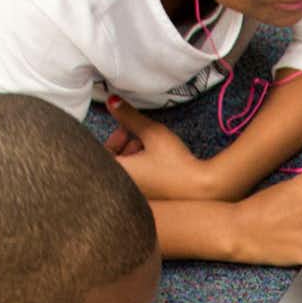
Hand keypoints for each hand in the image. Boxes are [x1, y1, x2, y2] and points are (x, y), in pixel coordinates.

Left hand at [102, 99, 224, 201]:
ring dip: (130, 157)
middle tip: (134, 134)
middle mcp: (122, 189)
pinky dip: (138, 169)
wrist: (203, 189)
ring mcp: (136, 197)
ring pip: (123, 173)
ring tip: (146, 145)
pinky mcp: (148, 201)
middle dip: (120, 146)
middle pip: (111, 165)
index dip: (110, 139)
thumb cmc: (175, 164)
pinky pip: (134, 182)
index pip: (98, 156)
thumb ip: (128, 116)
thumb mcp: (151, 133)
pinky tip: (153, 162)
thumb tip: (111, 100)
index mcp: (118, 174)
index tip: (124, 129)